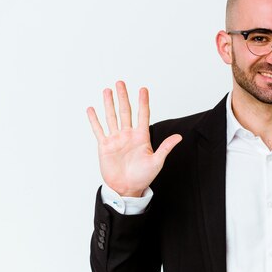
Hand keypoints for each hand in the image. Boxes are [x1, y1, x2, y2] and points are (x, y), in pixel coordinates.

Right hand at [87, 80, 181, 196]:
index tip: (143, 89)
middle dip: (123, 97)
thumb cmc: (143, 177)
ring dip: (109, 104)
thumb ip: (166, 147)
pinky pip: (99, 130)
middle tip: (121, 83)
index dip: (143, 102)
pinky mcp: (105, 146)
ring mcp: (116, 139)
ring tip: (107, 90)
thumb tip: (179, 137)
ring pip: (111, 117)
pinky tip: (92, 109)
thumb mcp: (157, 162)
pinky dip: (94, 120)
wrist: (127, 189)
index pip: (142, 115)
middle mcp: (128, 135)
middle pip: (125, 112)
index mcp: (141, 137)